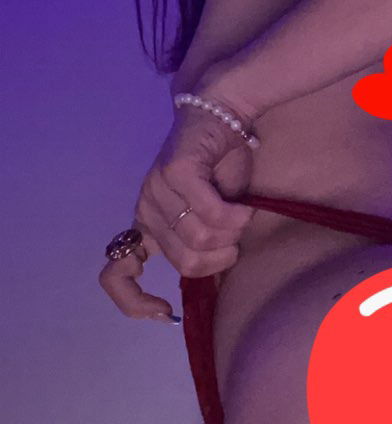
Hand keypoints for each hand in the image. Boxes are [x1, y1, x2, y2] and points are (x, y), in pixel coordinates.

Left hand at [99, 90, 256, 319]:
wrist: (222, 111)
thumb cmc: (221, 165)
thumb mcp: (211, 216)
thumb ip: (204, 245)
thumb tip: (213, 277)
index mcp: (148, 226)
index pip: (116, 275)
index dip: (135, 303)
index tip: (166, 313)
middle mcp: (145, 211)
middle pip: (187, 264)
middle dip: (222, 257)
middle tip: (235, 236)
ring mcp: (156, 191)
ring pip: (201, 241)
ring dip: (233, 235)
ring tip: (240, 215)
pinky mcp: (174, 172)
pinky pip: (211, 215)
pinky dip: (236, 218)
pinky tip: (244, 207)